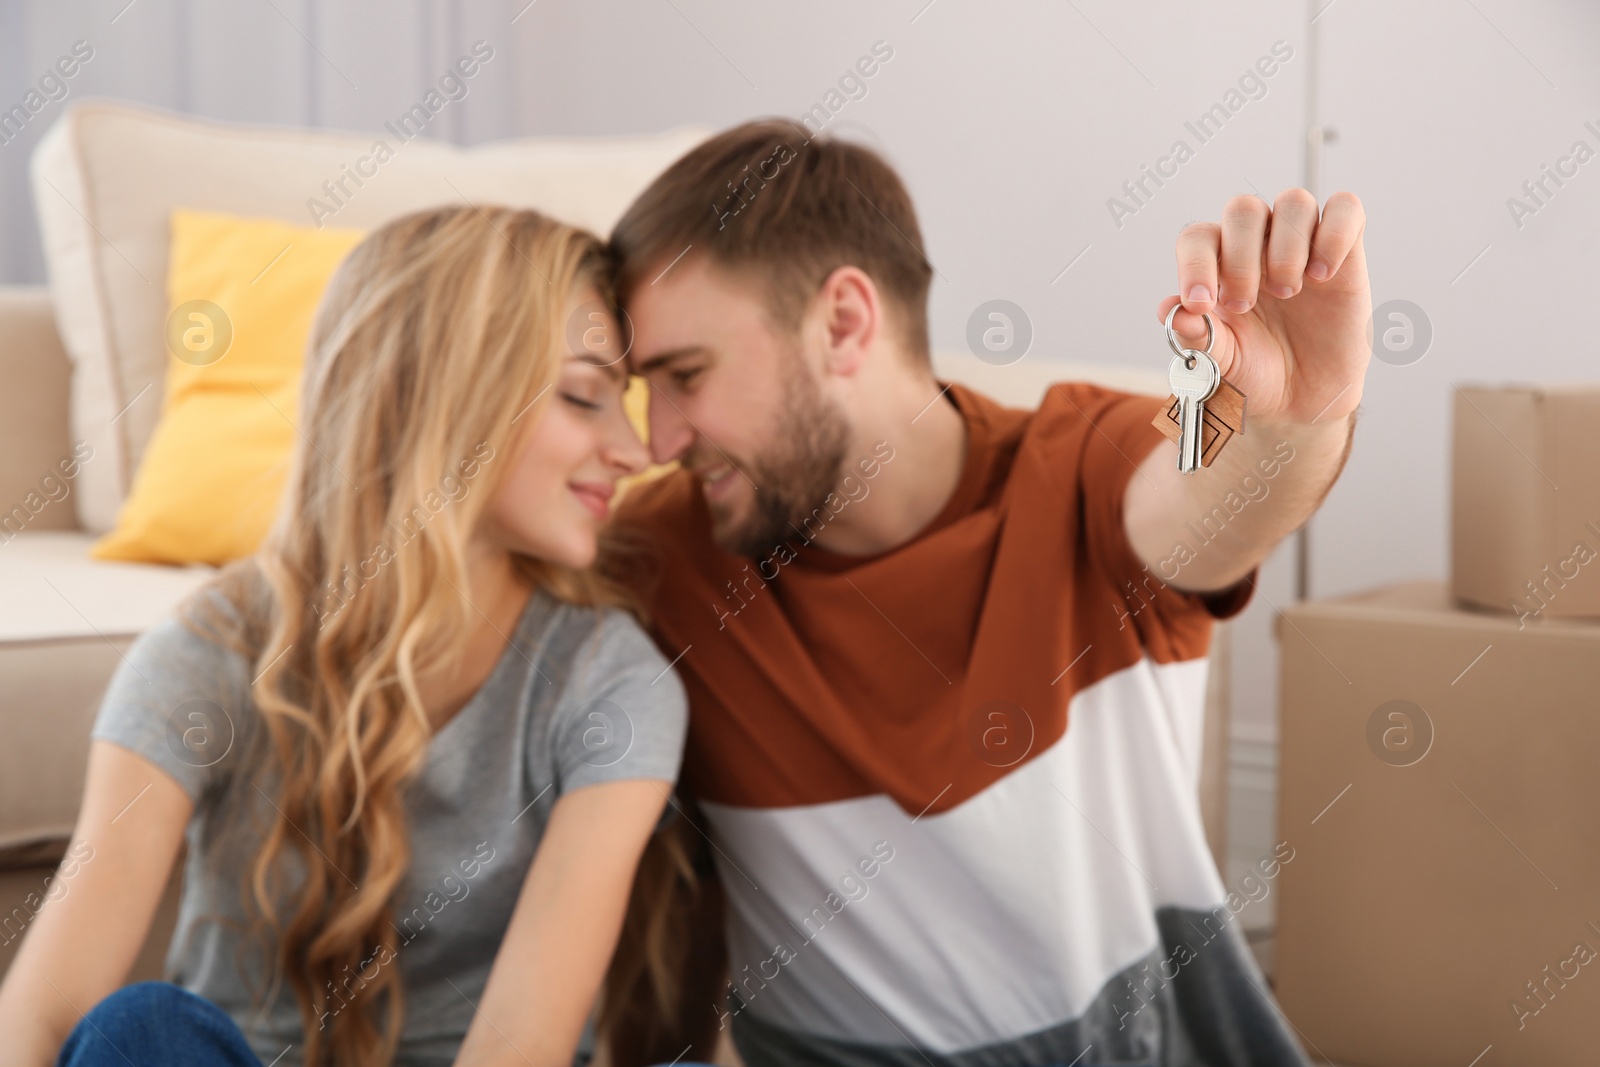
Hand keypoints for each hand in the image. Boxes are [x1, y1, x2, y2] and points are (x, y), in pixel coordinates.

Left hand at [1157, 190, 1369, 425]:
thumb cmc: (1255, 371)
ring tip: (1288, 291)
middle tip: (1245, 303)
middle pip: (1244, 209)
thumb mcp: (1219, 361)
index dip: (1195, 264)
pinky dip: (1334, 234)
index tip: (1201, 302)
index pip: (1198, 238)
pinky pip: (1345, 209)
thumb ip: (1194, 335)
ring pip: (1294, 202)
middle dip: (1241, 257)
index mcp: (1217, 267)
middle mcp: (1256, 247)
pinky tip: (1323, 274)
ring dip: (1287, 246)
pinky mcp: (1344, 251)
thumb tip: (1170, 309)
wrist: (1301, 399)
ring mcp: (1300, 245)